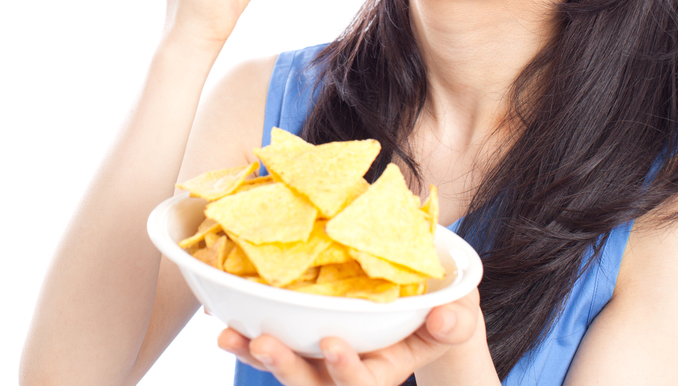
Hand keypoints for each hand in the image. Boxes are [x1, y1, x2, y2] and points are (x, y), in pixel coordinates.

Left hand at [216, 290, 493, 385]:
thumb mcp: (456, 314)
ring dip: (253, 354)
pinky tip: (221, 314)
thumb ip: (454, 321)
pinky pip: (268, 342)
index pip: (362, 383)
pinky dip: (244, 332)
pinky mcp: (299, 338)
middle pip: (311, 384)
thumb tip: (444, 316)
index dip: (346, 371)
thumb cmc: (439, 308)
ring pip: (283, 368)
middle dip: (286, 367)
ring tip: (227, 336)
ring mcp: (317, 359)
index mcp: (382, 370)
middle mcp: (344, 371)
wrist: (420, 300)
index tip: (332, 344)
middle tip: (263, 343)